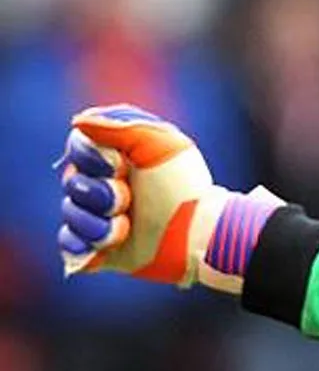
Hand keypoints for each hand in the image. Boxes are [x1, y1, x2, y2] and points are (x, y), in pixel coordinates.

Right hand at [56, 104, 279, 291]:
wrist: (196, 234)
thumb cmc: (183, 186)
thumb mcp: (161, 144)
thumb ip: (121, 125)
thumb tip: (79, 123)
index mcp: (118, 156)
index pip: (79, 148)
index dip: (90, 158)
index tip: (119, 166)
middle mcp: (105, 184)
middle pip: (73, 181)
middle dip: (99, 194)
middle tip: (126, 199)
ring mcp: (101, 216)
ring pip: (72, 214)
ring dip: (97, 223)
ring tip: (125, 228)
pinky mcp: (100, 248)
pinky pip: (70, 245)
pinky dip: (80, 246)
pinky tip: (100, 246)